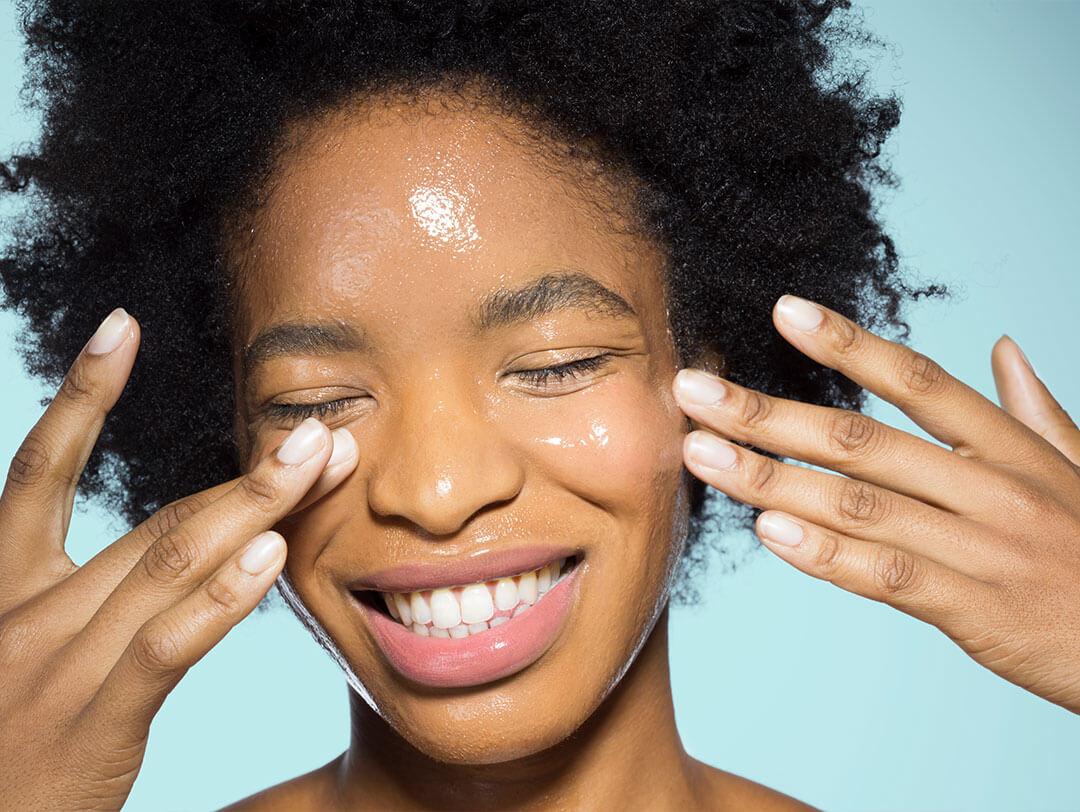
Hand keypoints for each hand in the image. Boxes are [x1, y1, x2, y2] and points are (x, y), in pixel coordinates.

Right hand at [0, 308, 358, 809]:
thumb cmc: (17, 746)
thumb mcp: (38, 656)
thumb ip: (99, 599)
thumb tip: (195, 547)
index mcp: (7, 588)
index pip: (38, 470)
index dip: (81, 395)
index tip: (119, 327)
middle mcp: (28, 613)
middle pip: (155, 518)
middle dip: (246, 470)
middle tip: (317, 424)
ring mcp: (56, 667)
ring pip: (169, 562)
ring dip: (254, 504)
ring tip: (319, 459)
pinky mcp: (93, 725)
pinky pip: (165, 644)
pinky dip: (221, 596)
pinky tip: (272, 553)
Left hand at [672, 295, 1079, 712]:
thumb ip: (1036, 409)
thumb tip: (1003, 347)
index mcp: (1009, 445)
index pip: (916, 379)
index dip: (846, 343)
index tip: (782, 310)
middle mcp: (989, 485)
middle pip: (861, 439)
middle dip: (767, 412)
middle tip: (692, 390)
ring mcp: (980, 546)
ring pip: (857, 503)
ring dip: (769, 477)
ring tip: (700, 454)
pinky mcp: (973, 607)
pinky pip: (885, 573)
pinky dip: (824, 553)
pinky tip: (767, 530)